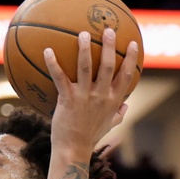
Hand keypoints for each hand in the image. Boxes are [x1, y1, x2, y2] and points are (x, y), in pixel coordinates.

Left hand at [45, 27, 138, 153]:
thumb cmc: (90, 137)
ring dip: (85, 49)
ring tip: (83, 34)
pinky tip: (47, 51)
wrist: (74, 149)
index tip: (132, 42)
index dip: (131, 58)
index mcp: (113, 100)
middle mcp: (101, 95)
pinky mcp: (68, 99)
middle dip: (110, 46)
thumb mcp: (110, 125)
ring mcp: (84, 96)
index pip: (127, 75)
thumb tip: (126, 105)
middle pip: (109, 66)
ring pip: (86, 67)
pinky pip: (60, 77)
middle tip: (107, 29)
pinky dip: (53, 63)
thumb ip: (119, 114)